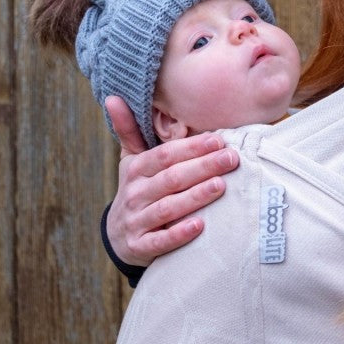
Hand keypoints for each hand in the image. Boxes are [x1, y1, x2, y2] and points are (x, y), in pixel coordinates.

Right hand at [104, 96, 238, 266]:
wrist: (119, 236)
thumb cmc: (138, 189)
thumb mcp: (131, 159)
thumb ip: (129, 130)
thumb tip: (113, 96)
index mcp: (136, 169)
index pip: (165, 156)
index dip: (191, 147)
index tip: (218, 140)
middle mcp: (135, 194)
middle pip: (171, 178)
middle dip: (203, 167)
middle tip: (231, 159)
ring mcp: (137, 221)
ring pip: (168, 208)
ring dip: (195, 196)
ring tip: (221, 186)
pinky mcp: (140, 247)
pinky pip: (160, 241)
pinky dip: (179, 234)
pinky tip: (200, 226)